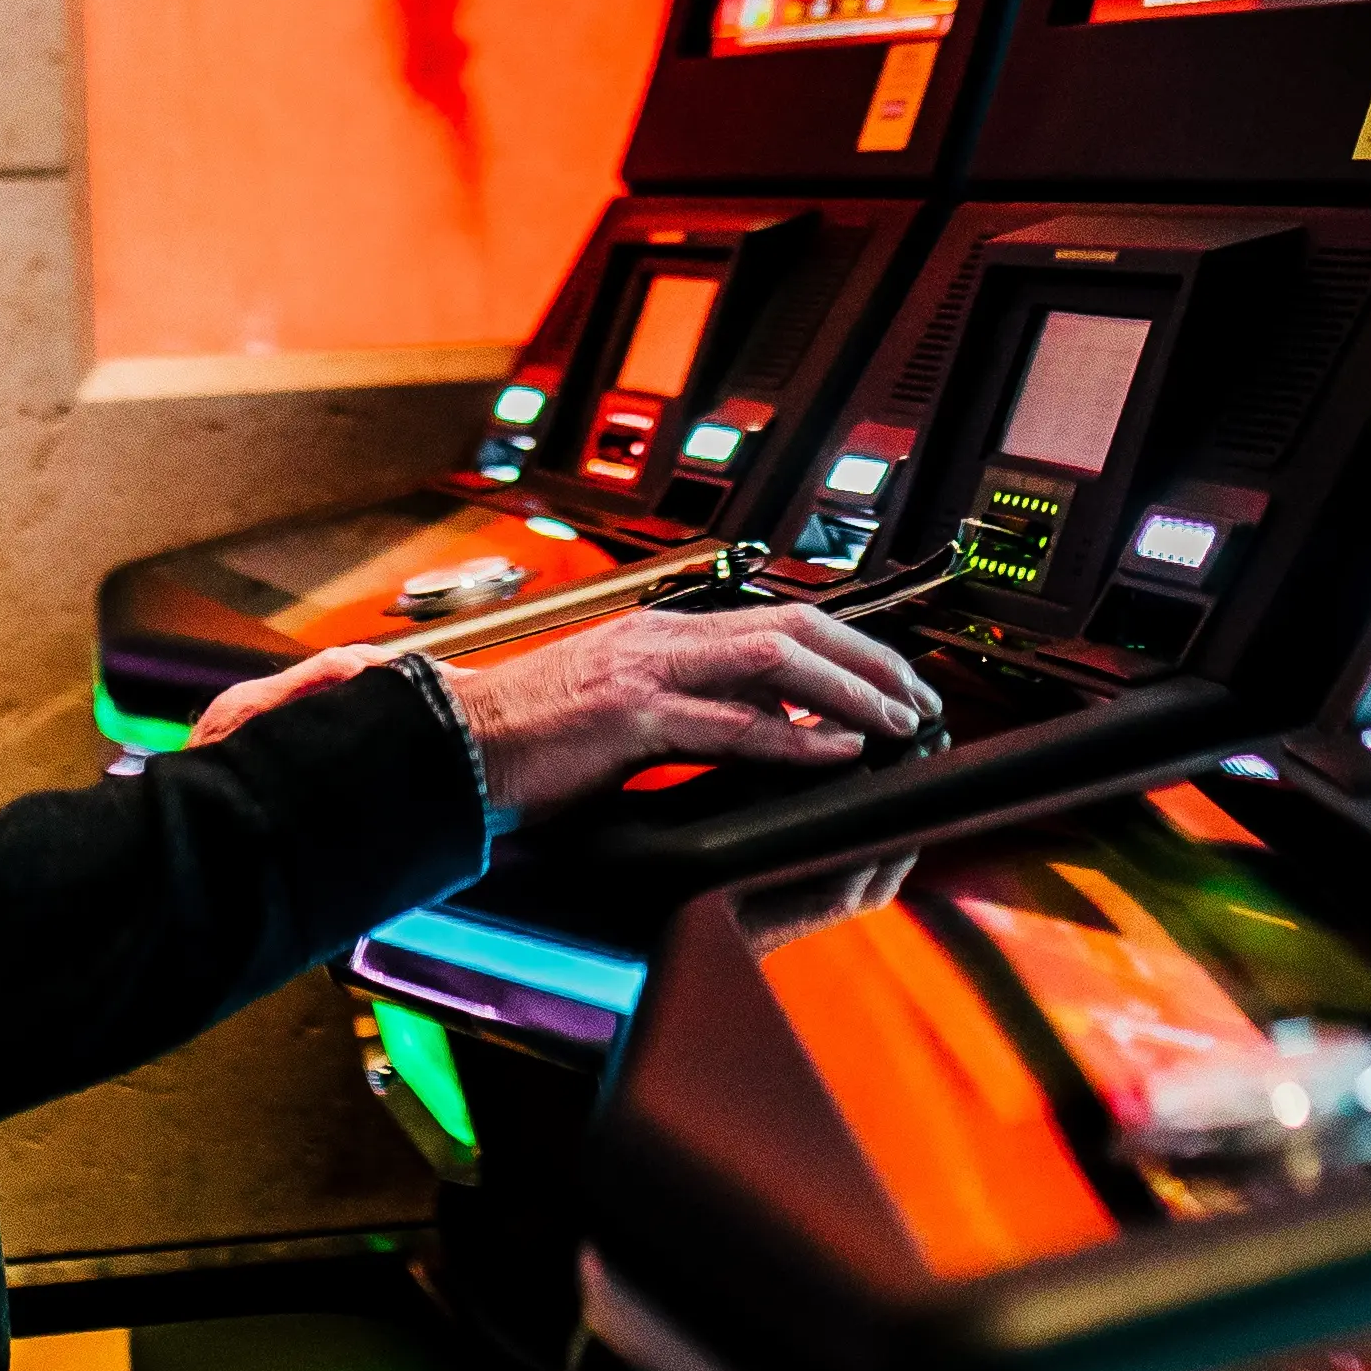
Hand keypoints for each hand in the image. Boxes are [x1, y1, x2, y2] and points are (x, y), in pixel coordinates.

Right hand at [448, 602, 937, 824]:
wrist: (453, 748)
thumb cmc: (529, 739)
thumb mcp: (625, 711)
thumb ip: (693, 707)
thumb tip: (767, 724)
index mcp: (660, 631)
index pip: (776, 620)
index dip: (846, 646)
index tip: (890, 681)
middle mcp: (660, 636)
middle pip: (792, 626)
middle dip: (868, 660)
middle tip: (918, 699)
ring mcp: (645, 671)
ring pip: (774, 660)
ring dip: (850, 690)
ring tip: (898, 721)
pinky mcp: (629, 718)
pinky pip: (731, 724)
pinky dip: (795, 737)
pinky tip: (837, 750)